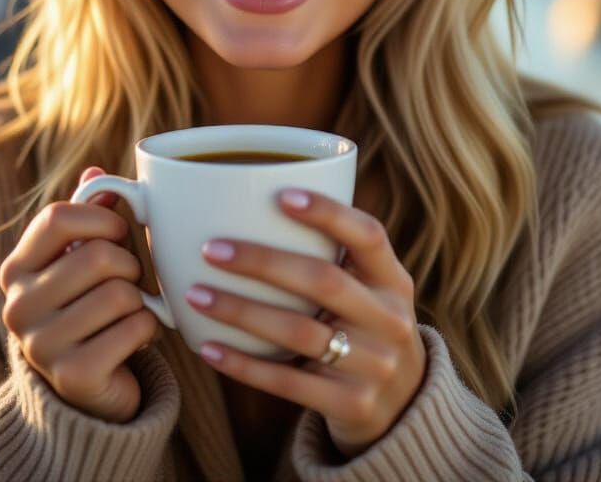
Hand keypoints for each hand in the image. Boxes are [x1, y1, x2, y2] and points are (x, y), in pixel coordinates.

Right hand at [0, 167, 161, 422]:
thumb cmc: (89, 302)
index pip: (57, 217)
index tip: (117, 231)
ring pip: (120, 293)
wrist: (87, 384)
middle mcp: (18, 307)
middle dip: (128, 265)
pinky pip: (134, 328)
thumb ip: (88, 213)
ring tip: (128, 311)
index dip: (101, 218)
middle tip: (127, 281)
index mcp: (16, 269)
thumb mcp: (82, 254)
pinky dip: (148, 329)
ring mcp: (41, 345)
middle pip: (97, 256)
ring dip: (139, 300)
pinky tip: (134, 338)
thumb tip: (96, 171)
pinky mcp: (73, 376)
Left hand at [186, 188, 426, 457]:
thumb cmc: (365, 325)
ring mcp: (375, 365)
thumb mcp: (372, 288)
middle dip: (263, 262)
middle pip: (323, 281)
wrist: (405, 405)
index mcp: (393, 279)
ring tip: (196, 295)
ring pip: (298, 332)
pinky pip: (288, 382)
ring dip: (241, 312)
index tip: (282, 195)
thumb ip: (334, 255)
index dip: (329, 213)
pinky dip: (244, 365)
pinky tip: (208, 347)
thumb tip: (255, 201)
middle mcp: (390, 319)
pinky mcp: (352, 404)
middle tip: (211, 249)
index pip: (369, 235)